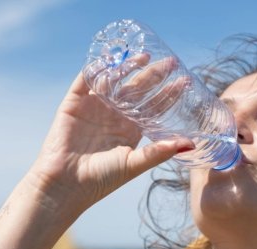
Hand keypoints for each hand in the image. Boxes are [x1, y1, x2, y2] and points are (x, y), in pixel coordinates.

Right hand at [29, 63, 192, 214]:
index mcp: (131, 129)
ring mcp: (95, 108)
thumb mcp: (134, 164)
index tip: (185, 80)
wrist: (66, 185)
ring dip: (127, 67)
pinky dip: (96, 68)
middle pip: (138, 89)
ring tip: (143, 56)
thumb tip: (190, 144)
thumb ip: (159, 152)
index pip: (155, 106)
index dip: (169, 93)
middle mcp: (115, 116)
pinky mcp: (74, 103)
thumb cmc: (102, 179)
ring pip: (114, 80)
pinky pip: (86, 80)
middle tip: (170, 61)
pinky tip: (110, 57)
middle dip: (154, 74)